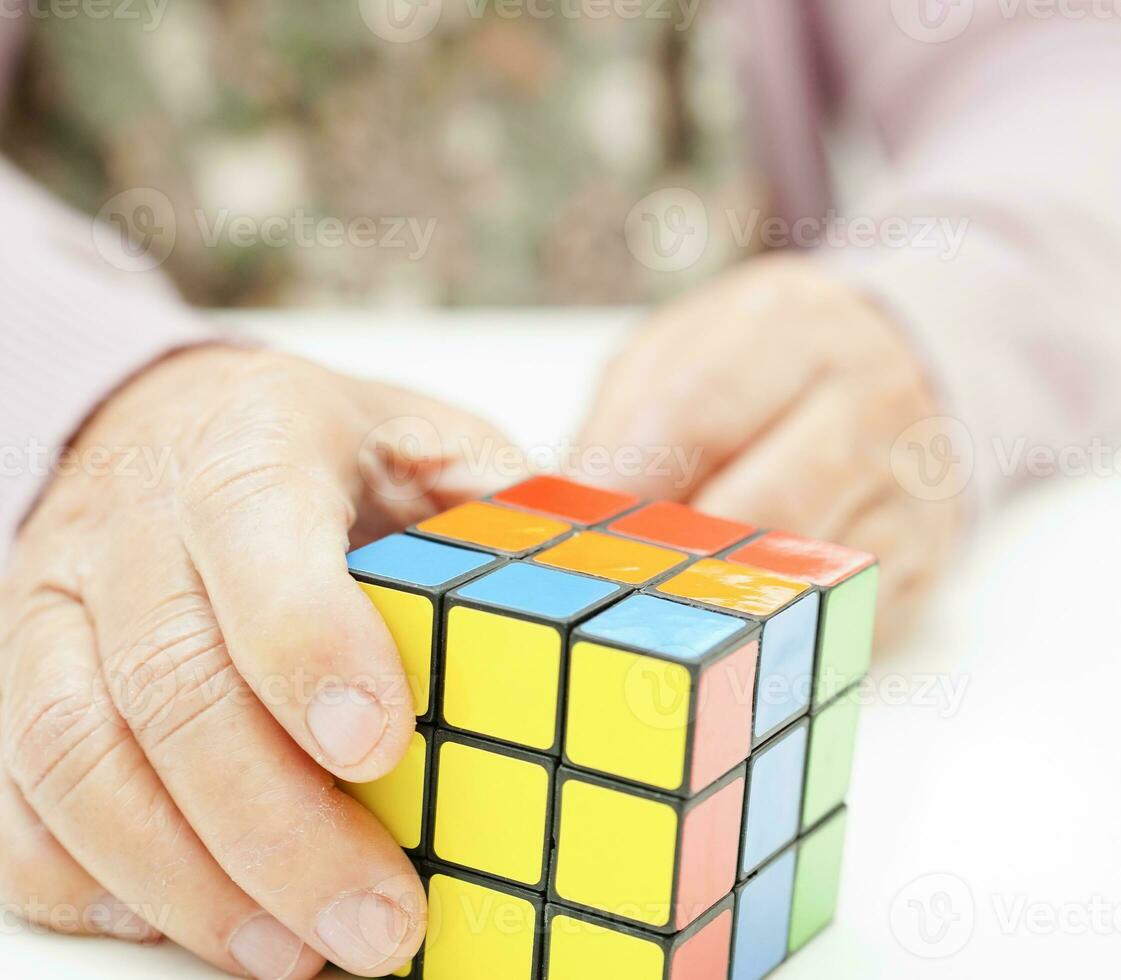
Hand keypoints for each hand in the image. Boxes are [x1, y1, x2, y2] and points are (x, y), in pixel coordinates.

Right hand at [0, 347, 514, 977]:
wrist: (174, 421)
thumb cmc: (326, 451)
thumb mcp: (430, 445)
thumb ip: (503, 515)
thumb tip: (616, 604)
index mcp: (253, 442)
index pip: (258, 535)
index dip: (308, 646)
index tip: (376, 747)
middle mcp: (136, 519)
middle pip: (173, 682)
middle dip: (275, 824)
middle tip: (376, 923)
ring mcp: (60, 600)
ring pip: (78, 753)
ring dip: (183, 877)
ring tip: (291, 954)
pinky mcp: (21, 670)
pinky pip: (19, 790)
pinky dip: (85, 875)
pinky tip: (178, 920)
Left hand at [578, 255, 965, 635]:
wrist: (912, 365)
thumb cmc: (771, 364)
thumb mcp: (689, 350)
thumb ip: (627, 417)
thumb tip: (565, 508)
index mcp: (798, 326)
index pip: (695, 414)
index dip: (622, 485)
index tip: (566, 533)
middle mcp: (873, 397)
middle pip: (763, 505)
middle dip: (674, 558)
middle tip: (608, 590)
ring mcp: (911, 483)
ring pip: (804, 573)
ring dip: (722, 604)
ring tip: (657, 615)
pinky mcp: (923, 558)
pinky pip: (838, 618)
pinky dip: (774, 631)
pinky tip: (727, 629)